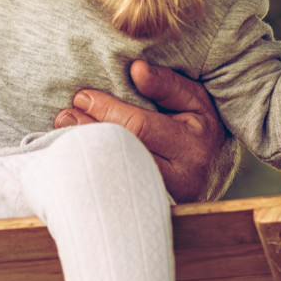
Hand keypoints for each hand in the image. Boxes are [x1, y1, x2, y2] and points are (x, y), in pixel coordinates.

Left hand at [55, 60, 231, 202]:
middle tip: (64, 116)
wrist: (215, 171)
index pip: (140, 126)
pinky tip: (79, 158)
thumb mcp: (195, 100)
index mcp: (193, 144)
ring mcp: (167, 199)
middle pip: (123, 154)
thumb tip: (137, 70)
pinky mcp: (154, 210)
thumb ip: (168, 85)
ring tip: (65, 133)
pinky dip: (96, 173)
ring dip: (88, 154)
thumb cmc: (201, 128)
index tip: (82, 96)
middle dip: (90, 132)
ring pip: (118, 176)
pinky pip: (118, 192)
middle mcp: (182, 177)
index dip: (107, 110)